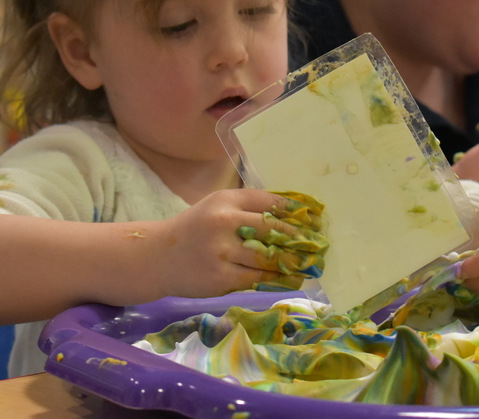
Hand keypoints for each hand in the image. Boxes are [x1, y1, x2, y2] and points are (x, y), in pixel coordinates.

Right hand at [155, 188, 326, 297]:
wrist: (158, 257)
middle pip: (273, 229)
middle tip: (320, 244)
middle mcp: (224, 222)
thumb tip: (293, 216)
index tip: (316, 219)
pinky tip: (292, 279)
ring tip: (312, 265)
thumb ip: (248, 209)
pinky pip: (259, 278)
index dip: (297, 212)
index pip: (270, 202)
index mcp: (226, 200)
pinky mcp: (222, 277)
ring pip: (269, 257)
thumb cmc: (194, 230)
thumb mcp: (217, 208)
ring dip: (295, 262)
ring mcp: (222, 251)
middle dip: (301, 238)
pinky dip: (279, 279)